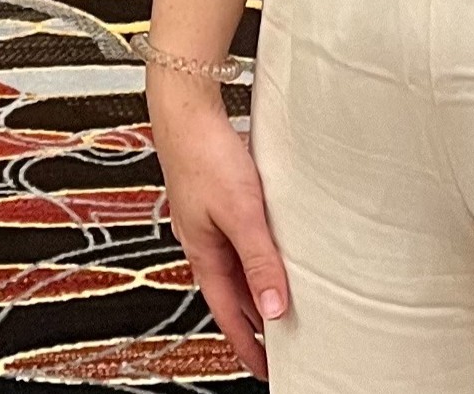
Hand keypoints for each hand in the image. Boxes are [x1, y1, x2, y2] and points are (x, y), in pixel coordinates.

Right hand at [149, 75, 288, 377]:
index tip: (264, 370)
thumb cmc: (204, 153)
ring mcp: (209, 216)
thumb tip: (274, 308)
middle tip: (284, 338)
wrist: (186, 106)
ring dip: (258, 279)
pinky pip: (241, 233)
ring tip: (287, 292)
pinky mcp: (217, 193)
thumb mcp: (241, 214)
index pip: (228, 313)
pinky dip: (258, 247)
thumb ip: (260, 261)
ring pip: (237, 260)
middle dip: (256, 316)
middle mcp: (204, 239)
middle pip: (234, 290)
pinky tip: (275, 238)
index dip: (247, 344)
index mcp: (204, 253)